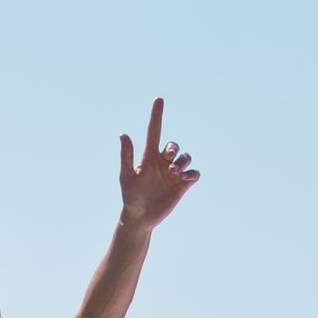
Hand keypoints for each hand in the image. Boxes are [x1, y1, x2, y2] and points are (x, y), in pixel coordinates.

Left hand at [119, 99, 198, 231]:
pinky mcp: (182, 185)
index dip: (156, 115)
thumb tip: (123, 134)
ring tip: (176, 172)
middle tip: (169, 160)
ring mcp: (173, 173)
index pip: (154, 131)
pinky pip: (194, 174)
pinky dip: (193, 173)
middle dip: (174, 149)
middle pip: (174, 146)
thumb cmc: (130, 196)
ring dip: (184, 161)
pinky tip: (186, 178)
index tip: (159, 99)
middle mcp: (163, 162)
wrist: (140, 217)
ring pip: (185, 158)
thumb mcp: (127, 177)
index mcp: (149, 156)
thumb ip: (126, 156)